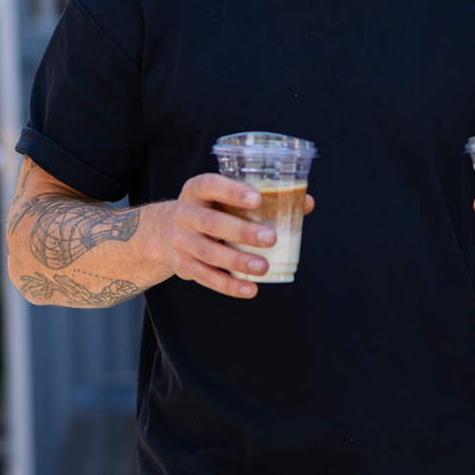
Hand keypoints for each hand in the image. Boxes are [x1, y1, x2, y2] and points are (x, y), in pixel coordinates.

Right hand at [166, 173, 314, 298]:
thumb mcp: (226, 196)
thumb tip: (306, 202)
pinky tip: (250, 289)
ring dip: (237, 262)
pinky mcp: (183, 265)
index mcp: (197, 189)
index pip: (211, 185)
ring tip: (264, 267)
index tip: (258, 199)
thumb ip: (264, 198)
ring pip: (209, 253)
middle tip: (270, 238)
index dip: (233, 191)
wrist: (168, 231)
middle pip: (211, 222)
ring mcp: (181, 240)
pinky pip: (205, 277)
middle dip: (242, 232)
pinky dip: (228, 285)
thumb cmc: (212, 208)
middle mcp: (185, 213)